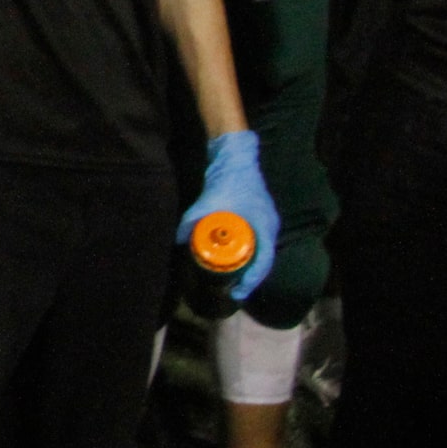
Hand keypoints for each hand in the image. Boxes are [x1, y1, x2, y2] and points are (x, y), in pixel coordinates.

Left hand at [178, 128, 280, 300]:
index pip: (264, 262)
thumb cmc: (229, 179)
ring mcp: (265, 220)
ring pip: (259, 250)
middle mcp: (269, 226)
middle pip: (263, 259)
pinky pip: (255, 240)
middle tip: (232, 289)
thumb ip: (192, 219)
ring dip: (247, 264)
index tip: (239, 292)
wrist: (235, 155)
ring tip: (231, 278)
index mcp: (265, 226)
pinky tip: (231, 257)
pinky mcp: (257, 215)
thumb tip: (177, 239)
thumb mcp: (209, 202)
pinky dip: (245, 251)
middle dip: (249, 276)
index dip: (252, 280)